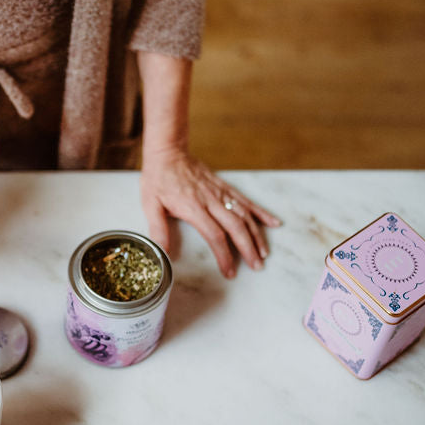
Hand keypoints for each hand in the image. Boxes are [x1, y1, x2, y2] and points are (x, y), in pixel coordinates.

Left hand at [140, 147, 280, 277]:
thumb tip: (163, 253)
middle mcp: (211, 200)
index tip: (230, 272)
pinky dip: (261, 213)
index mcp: (193, 207)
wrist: (168, 152)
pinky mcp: (224, 187)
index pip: (214, 235)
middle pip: (236, 227)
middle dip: (248, 249)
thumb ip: (158, 229)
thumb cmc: (158, 179)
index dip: (224, 255)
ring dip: (257, 235)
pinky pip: (246, 201)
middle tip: (257, 267)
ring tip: (264, 253)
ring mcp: (220, 193)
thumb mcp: (150, 204)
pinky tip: (274, 223)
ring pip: (245, 215)